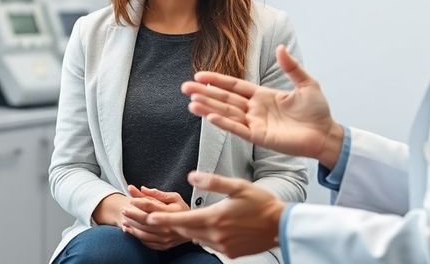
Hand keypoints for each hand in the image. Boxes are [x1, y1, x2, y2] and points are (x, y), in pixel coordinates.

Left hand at [119, 185, 190, 250]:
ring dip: (132, 226)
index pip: (151, 206)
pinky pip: (147, 242)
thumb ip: (158, 193)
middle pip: (145, 220)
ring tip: (124, 219)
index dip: (139, 202)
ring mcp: (166, 238)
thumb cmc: (183, 210)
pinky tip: (130, 230)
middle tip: (124, 209)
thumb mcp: (175, 197)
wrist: (195, 228)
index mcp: (172, 213)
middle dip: (132, 215)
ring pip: (144, 233)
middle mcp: (169, 227)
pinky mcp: (164, 245)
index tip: (131, 199)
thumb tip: (142, 189)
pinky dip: (136, 236)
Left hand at [146, 171, 283, 257]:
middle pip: (186, 231)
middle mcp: (216, 235)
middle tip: (158, 218)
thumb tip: (191, 176)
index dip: (164, 219)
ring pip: (197, 238)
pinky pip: (210, 244)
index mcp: (215, 218)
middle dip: (171, 225)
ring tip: (182, 221)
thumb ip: (213, 181)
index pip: (182, 220)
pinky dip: (204, 236)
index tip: (149, 217)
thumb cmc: (261, 203)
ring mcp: (223, 246)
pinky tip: (209, 228)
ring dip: (188, 230)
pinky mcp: (230, 252)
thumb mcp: (238, 186)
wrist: (280, 224)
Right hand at [181, 45, 343, 167]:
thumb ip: (291, 67)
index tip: (199, 75)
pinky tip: (210, 116)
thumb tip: (280, 47)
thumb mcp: (306, 83)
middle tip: (185, 87)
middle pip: (225, 99)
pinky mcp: (260, 138)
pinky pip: (238, 129)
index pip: (234, 86)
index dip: (217, 81)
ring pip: (227, 114)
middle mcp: (255, 110)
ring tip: (191, 102)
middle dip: (205, 93)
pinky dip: (224, 123)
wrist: (326, 133)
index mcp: (263, 95)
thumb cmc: (317, 111)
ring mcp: (256, 124)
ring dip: (209, 108)